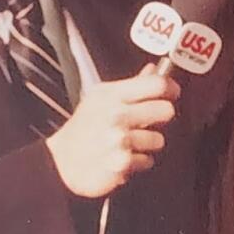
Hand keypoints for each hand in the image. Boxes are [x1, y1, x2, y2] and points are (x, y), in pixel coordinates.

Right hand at [46, 68, 178, 197]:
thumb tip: (154, 70)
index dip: (171, 89)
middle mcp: (117, 114)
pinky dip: (138, 163)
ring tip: (130, 144)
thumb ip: (132, 85)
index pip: (157, 84)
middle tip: (148, 123)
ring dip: (147, 144)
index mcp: (112, 94)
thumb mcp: (101, 99)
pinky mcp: (121, 162)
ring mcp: (119, 139)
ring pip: (158, 139)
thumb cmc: (83, 130)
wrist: (61, 163)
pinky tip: (123, 158)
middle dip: (160, 119)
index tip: (172, 94)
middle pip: (166, 110)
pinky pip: (147, 161)